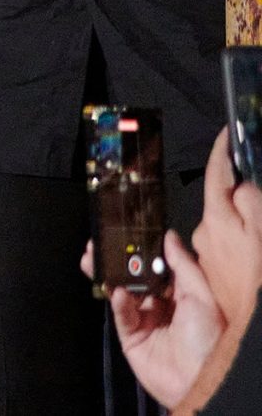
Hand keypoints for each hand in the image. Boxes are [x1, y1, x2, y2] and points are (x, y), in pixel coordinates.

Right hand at [89, 229, 222, 407]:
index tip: (127, 229)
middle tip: (101, 241)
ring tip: (93, 258)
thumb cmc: (209, 340)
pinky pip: (121, 313)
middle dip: (117, 258)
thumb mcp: (202, 297)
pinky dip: (118, 302)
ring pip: (121, 290)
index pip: (157, 264)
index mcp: (182, 293)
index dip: (142, 247)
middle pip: (134, 275)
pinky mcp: (131, 336)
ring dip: (108, 274)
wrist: (199, 380)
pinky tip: (117, 293)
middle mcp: (162, 304)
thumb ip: (184, 265)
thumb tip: (170, 236)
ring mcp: (145, 319)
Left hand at [194, 125, 261, 332]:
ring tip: (256, 228)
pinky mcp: (218, 275)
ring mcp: (211, 257)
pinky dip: (242, 241)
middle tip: (251, 181)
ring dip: (241, 220)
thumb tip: (239, 185)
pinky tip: (253, 250)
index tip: (227, 133)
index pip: (215, 174)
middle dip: (237, 191)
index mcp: (217, 219)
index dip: (223, 150)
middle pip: (221, 201)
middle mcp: (206, 235)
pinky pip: (229, 247)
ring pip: (227, 226)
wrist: (255, 330)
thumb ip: (250, 201)